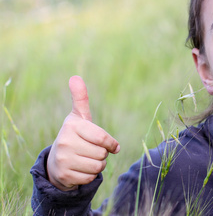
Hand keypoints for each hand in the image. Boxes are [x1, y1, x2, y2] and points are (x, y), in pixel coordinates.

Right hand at [47, 76, 119, 190]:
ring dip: (98, 165)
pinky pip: (90, 178)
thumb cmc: (75, 135)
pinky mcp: (63, 175)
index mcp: (72, 125)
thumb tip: (75, 77)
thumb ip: (80, 98)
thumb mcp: (79, 116)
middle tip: (92, 151)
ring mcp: (62, 159)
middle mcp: (64, 141)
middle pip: (102, 154)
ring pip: (97, 167)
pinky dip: (90, 176)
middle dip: (103, 154)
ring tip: (87, 159)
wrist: (56, 161)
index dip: (111, 143)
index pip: (102, 138)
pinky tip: (81, 169)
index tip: (112, 146)